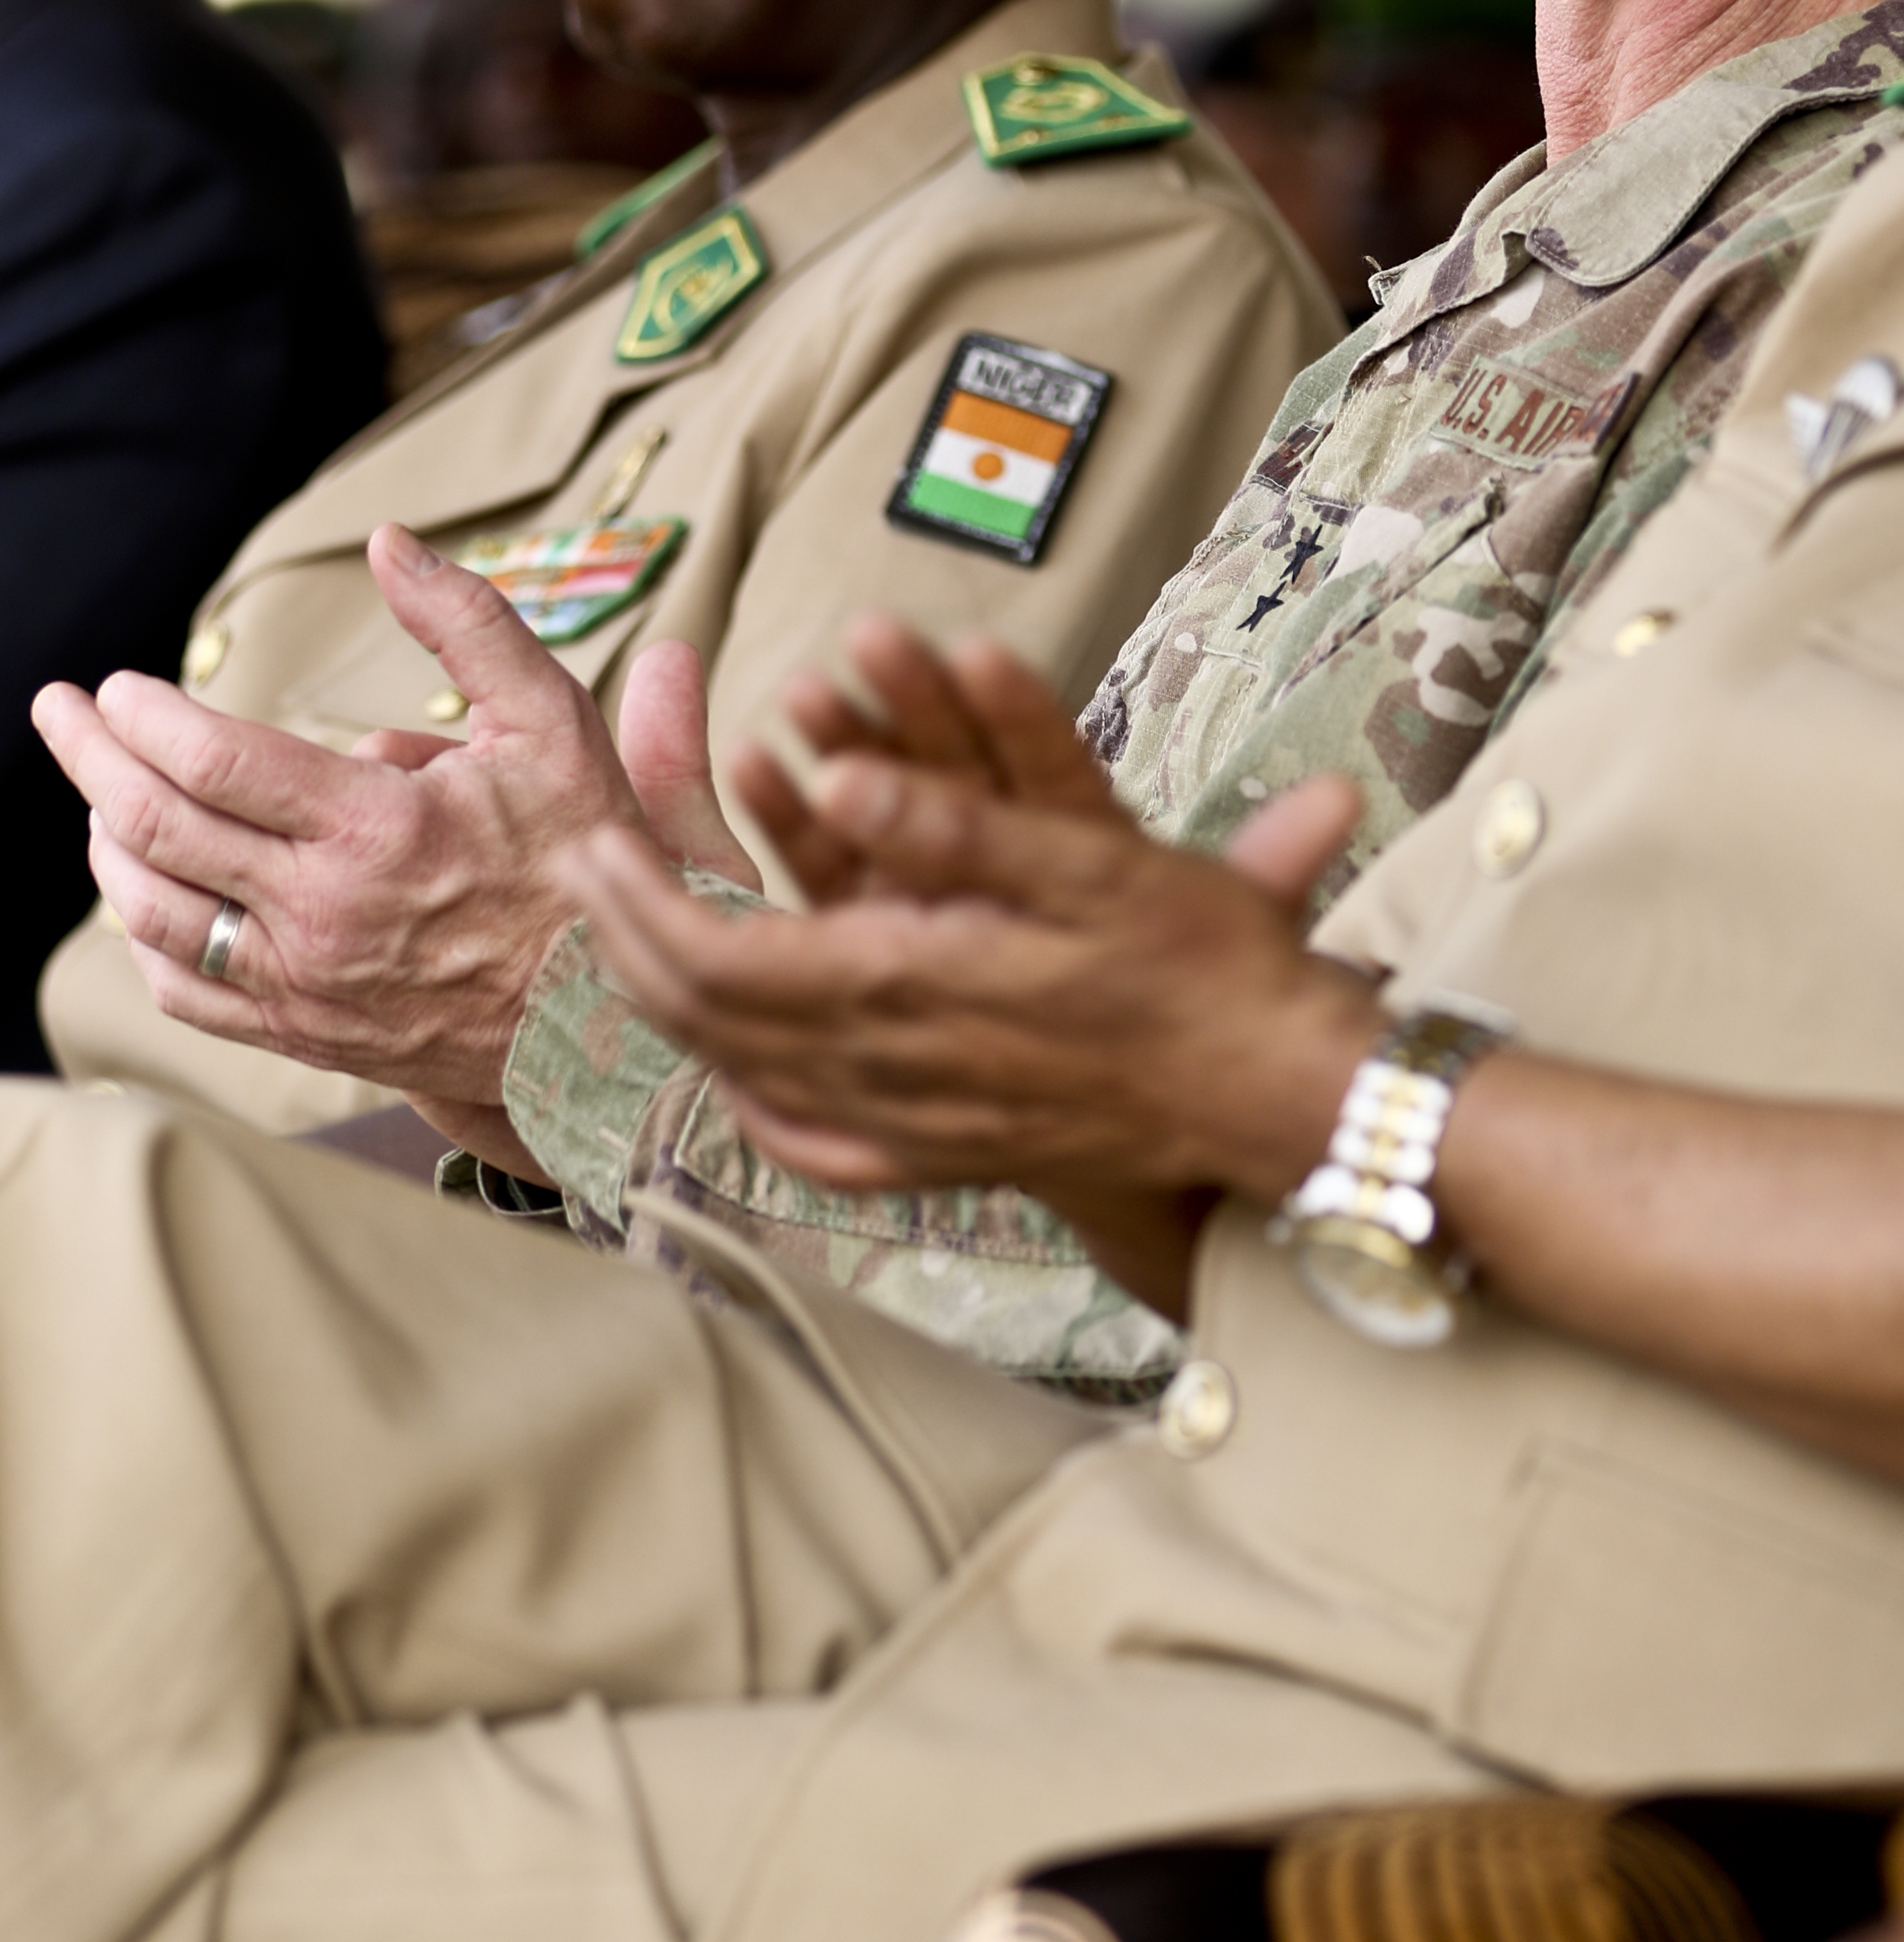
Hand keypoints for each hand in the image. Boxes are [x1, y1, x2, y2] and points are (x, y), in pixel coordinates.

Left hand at [33, 522, 756, 1156]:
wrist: (605, 1020)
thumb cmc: (585, 856)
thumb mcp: (550, 718)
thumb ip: (467, 621)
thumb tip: (389, 543)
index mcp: (380, 829)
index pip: (214, 763)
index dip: (146, 717)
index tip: (120, 683)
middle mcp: (325, 913)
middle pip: (157, 829)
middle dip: (89, 758)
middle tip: (60, 711)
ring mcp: (304, 983)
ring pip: (154, 912)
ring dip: (107, 841)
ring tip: (97, 790)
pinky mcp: (301, 1032)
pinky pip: (182, 989)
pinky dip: (143, 935)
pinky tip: (142, 893)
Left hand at [571, 615, 1372, 1224]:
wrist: (1279, 1097)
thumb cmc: (1202, 967)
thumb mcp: (1092, 863)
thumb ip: (955, 824)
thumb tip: (835, 786)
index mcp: (914, 987)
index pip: (724, 957)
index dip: (642, 901)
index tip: (593, 841)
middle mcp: (897, 1069)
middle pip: (712, 1019)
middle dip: (628, 942)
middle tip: (585, 870)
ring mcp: (920, 1125)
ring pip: (748, 1075)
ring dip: (672, 1004)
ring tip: (629, 941)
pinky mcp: (951, 1155)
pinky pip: (816, 1142)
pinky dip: (752, 1099)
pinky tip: (741, 1075)